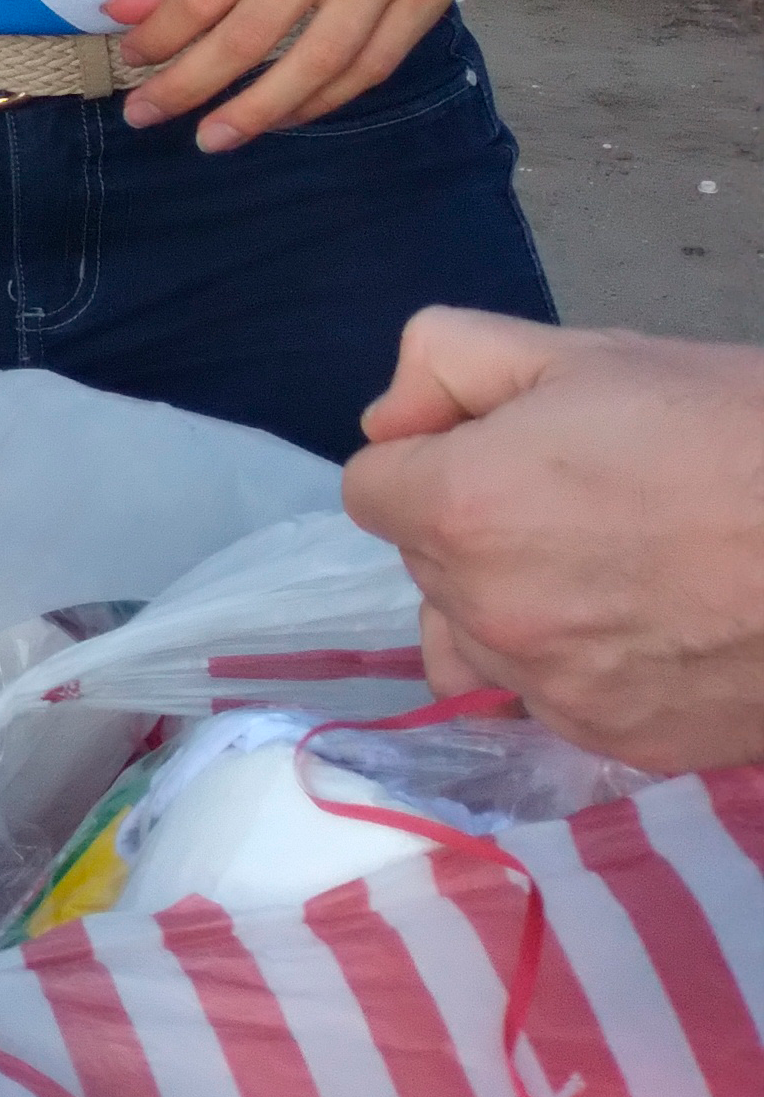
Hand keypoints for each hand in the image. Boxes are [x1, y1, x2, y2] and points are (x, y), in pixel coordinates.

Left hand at [106, 0, 511, 149]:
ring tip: (212, 139)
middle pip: (251, 34)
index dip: (162, 34)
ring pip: (315, 63)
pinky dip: (323, 100)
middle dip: (189, 84)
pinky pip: (370, 67)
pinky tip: (283, 116)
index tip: (130, 60)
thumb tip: (127, 12)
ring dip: (258, 111)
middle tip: (144, 116)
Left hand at [342, 308, 763, 773]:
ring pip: (474, 645)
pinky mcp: (622, 743)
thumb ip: (445, 364)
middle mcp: (487, 612)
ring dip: (509, 610)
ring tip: (605, 571)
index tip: (497, 449)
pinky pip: (551, 702)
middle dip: (472, 528)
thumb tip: (389, 423)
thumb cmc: (731, 428)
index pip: (369, 489)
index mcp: (460, 509)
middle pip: (425, 565)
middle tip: (581, 500)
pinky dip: (578, 668)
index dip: (428, 459)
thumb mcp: (580, 353)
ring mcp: (555, 689)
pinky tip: (649, 626)